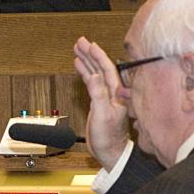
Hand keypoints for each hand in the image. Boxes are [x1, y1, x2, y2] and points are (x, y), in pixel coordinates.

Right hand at [72, 36, 129, 169]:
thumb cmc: (109, 138)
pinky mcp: (99, 101)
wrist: (110, 152)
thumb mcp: (102, 115)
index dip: (98, 55)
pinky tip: (80, 66)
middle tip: (80, 41)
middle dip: (90, 53)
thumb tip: (93, 76)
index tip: (90, 45)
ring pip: (95, 73)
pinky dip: (85, 72)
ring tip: (77, 49)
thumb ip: (98, 95)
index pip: (107, 69)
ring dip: (86, 61)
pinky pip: (91, 82)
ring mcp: (106, 96)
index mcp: (117, 93)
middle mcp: (113, 92)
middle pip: (100, 67)